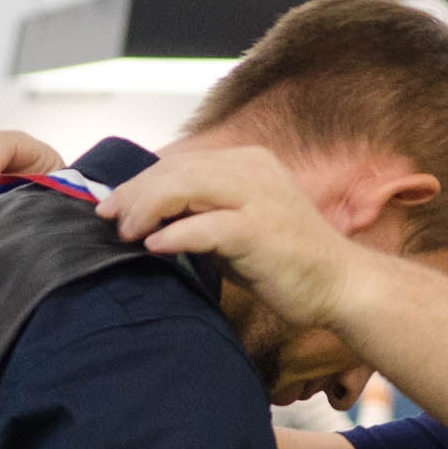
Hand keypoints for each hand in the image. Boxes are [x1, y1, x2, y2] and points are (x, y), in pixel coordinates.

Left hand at [100, 148, 364, 332]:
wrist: (341, 286)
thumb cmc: (287, 262)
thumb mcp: (238, 227)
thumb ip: (202, 215)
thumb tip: (149, 218)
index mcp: (248, 163)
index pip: (182, 163)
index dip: (140, 182)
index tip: (111, 205)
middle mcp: (253, 170)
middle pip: (177, 170)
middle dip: (135, 193)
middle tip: (107, 218)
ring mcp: (259, 198)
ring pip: (186, 188)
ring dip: (147, 209)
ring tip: (125, 232)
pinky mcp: (261, 230)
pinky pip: (206, 226)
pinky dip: (174, 235)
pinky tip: (153, 246)